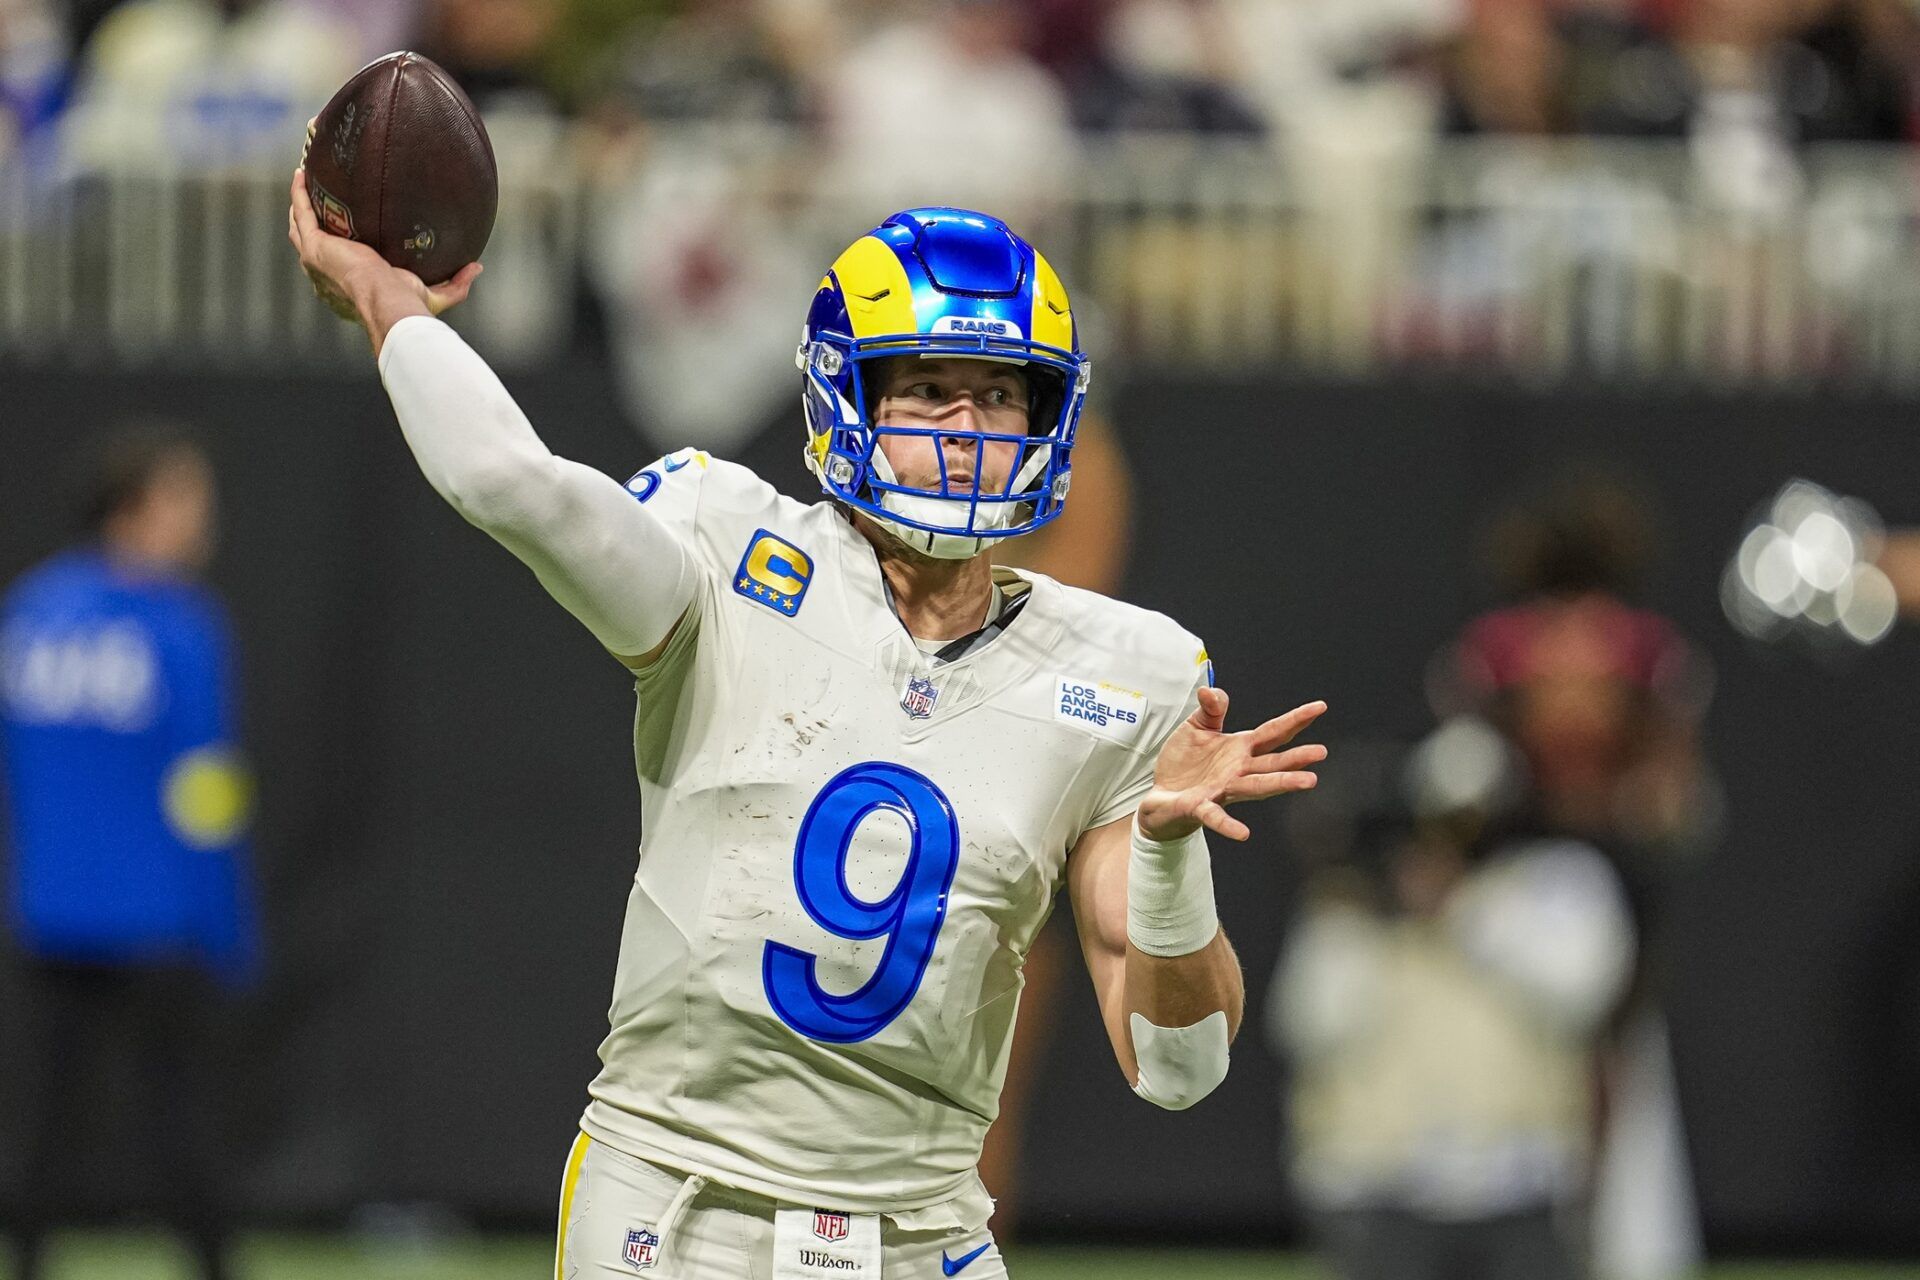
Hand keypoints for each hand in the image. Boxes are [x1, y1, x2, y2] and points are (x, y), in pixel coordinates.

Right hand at [286, 169, 479, 345]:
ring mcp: (318, 257)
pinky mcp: (315, 245)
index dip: (340, 241)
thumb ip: (455, 283)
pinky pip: (303, 212)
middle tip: (318, 194)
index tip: (348, 222)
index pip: (341, 259)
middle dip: (313, 217)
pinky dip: (300, 193)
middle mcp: (330, 270)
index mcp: (352, 281)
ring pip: (302, 224)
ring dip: (302, 201)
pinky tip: (302, 174)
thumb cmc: (408, 302)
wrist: (388, 300)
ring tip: (304, 178)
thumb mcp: (435, 294)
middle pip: (314, 237)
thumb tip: (476, 268)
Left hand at [1136, 689, 1326, 842]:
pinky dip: (1228, 825)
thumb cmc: (1184, 763)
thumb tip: (1209, 689)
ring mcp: (1222, 790)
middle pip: (1272, 762)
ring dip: (1280, 784)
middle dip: (1296, 758)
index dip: (1296, 719)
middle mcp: (1237, 771)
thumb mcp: (1197, 727)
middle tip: (1321, 752)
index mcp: (1240, 749)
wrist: (1161, 795)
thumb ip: (1211, 709)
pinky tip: (1242, 833)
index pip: (1273, 732)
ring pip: (1255, 787)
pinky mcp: (1200, 807)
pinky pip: (1215, 816)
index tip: (1320, 707)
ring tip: (1306, 781)